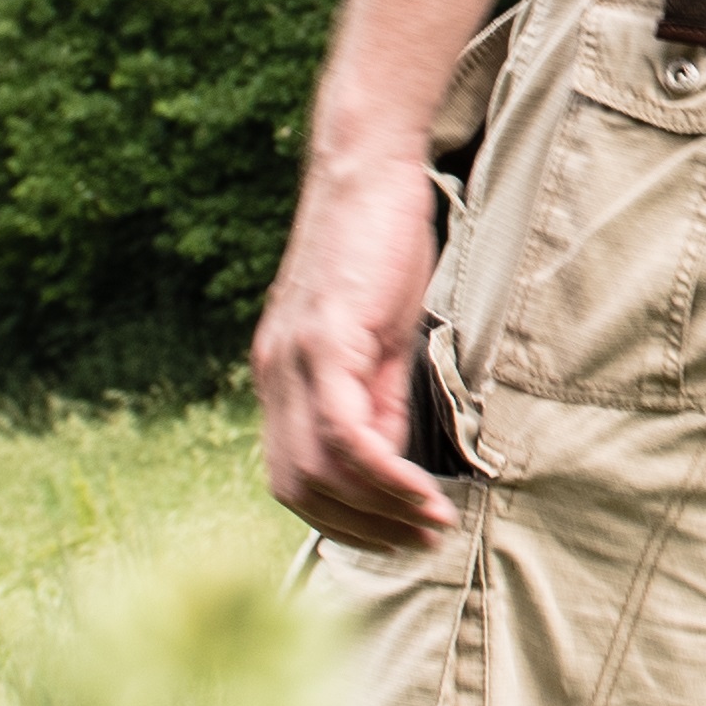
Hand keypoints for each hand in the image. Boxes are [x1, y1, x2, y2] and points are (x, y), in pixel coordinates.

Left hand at [253, 147, 453, 550]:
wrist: (367, 165)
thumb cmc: (380, 244)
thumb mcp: (379, 336)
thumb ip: (377, 398)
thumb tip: (390, 463)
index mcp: (281, 376)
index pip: (293, 477)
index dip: (344, 520)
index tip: (401, 534)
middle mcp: (274, 374)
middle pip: (296, 489)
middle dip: (362, 528)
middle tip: (421, 540)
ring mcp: (292, 358)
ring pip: (319, 471)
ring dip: (379, 510)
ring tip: (432, 522)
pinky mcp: (322, 340)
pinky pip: (343, 433)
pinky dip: (383, 474)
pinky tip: (422, 490)